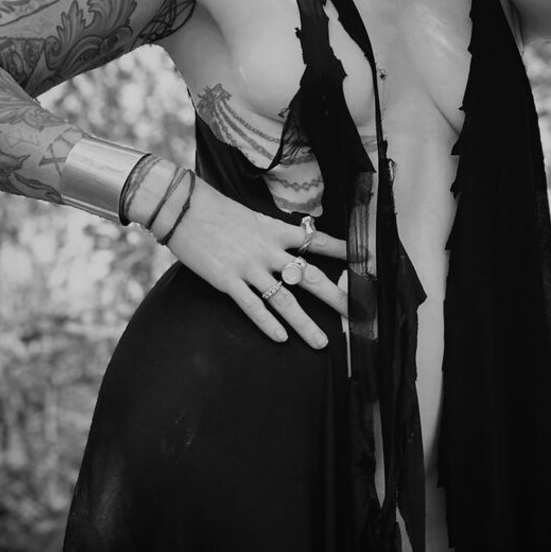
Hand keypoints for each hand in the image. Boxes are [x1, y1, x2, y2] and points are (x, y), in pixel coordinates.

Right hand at [158, 179, 347, 348]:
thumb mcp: (252, 218)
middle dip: (335, 297)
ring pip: (285, 300)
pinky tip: (281, 338)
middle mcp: (269, 250)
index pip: (317, 241)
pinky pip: (253, 306)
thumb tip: (286, 248)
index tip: (365, 260)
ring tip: (321, 343)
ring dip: (304, 324)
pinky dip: (268, 323)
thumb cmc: (216, 211)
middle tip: (356, 313)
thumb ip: (270, 235)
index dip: (342, 251)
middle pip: (310, 276)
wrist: (184, 208)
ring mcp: (249, 266)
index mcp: (276, 231)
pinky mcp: (228, 280)